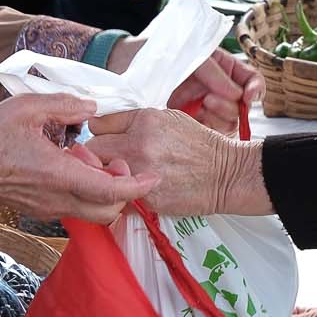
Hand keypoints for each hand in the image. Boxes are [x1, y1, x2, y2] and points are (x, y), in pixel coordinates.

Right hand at [0, 95, 155, 223]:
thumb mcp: (26, 107)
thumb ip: (65, 105)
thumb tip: (92, 108)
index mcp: (57, 174)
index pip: (110, 191)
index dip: (137, 186)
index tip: (153, 176)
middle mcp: (55, 198)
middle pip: (108, 211)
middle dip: (122, 190)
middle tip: (112, 160)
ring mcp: (47, 208)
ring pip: (92, 212)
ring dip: (102, 191)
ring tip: (84, 158)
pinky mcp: (39, 210)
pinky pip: (74, 207)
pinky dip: (84, 191)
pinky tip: (67, 164)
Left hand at [86, 108, 271, 216]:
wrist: (226, 174)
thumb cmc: (199, 144)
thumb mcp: (169, 118)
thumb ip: (135, 121)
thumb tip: (107, 125)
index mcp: (143, 121)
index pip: (97, 124)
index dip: (99, 133)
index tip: (105, 139)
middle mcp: (138, 145)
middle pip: (91, 150)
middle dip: (96, 155)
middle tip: (107, 160)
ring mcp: (140, 173)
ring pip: (99, 176)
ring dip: (104, 176)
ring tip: (119, 176)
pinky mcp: (144, 198)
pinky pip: (116, 197)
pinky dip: (120, 195)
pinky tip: (133, 191)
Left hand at [168, 49, 263, 131]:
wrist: (134, 68)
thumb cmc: (164, 55)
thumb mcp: (193, 57)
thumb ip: (215, 74)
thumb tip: (237, 95)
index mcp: (226, 69)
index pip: (252, 81)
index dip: (256, 90)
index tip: (248, 97)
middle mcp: (220, 90)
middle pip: (242, 107)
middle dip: (230, 106)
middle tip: (209, 99)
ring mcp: (207, 108)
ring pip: (228, 123)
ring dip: (217, 117)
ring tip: (198, 106)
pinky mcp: (192, 124)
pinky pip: (208, 134)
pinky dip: (203, 130)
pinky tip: (189, 119)